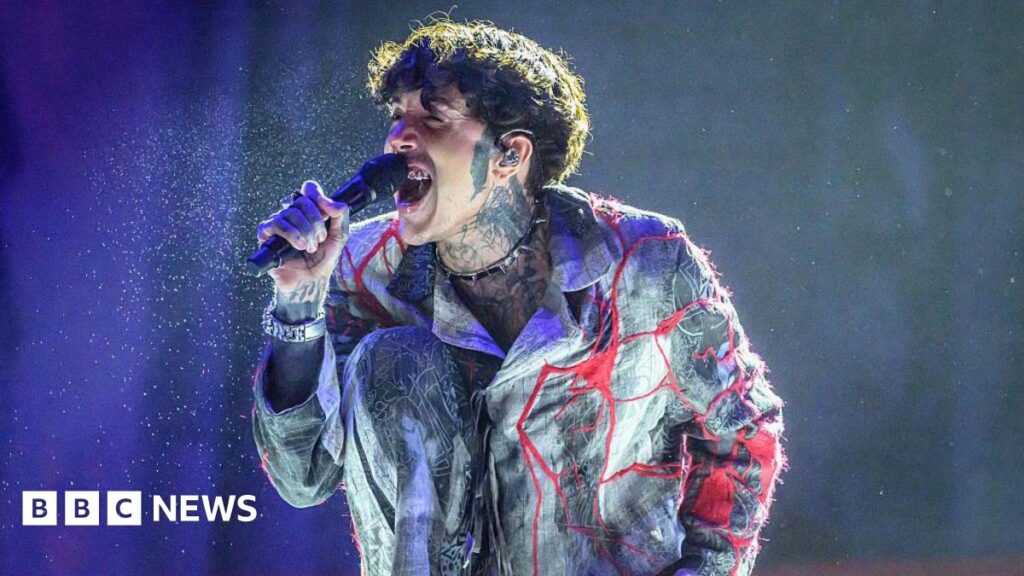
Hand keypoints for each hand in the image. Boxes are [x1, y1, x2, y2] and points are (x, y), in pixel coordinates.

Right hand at [256, 180, 348, 315]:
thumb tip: (327, 200)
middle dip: (315, 221)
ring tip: (311, 247)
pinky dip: (291, 234)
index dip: (316, 194)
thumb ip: (340, 215)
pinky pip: (274, 224)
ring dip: (305, 231)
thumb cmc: (323, 259)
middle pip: (301, 201)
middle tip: (321, 239)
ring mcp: (278, 223)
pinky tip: (300, 246)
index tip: (327, 212)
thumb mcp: (340, 235)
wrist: (311, 281)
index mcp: (309, 211)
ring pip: (289, 213)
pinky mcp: (266, 235)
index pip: (309, 189)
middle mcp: (292, 214)